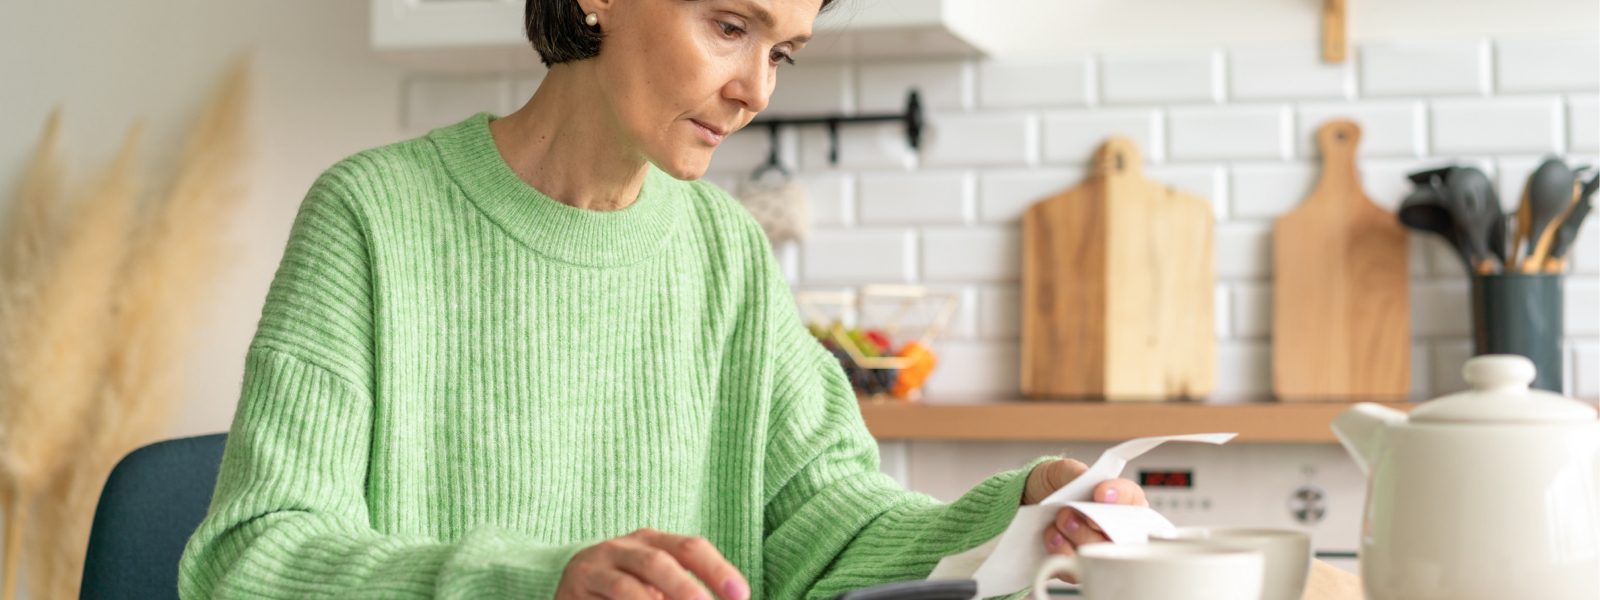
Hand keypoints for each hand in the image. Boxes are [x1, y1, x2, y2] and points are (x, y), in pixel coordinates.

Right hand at [557, 528, 749, 599]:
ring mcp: (594, 570)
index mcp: (651, 539)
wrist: (569, 580)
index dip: (717, 569)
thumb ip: (685, 586)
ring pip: (626, 588)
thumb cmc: (629, 581)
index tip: (741, 595)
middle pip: (656, 562)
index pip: (689, 547)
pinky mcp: (572, 593)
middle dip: (684, 586)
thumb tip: (729, 598)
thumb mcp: (657, 576)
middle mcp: (621, 549)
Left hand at [1023, 459, 1147, 581]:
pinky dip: (1061, 553)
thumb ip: (1077, 473)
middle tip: (1067, 512)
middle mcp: (1114, 527)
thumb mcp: (1062, 470)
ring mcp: (1098, 550)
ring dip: (1076, 537)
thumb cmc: (1054, 485)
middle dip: (1092, 523)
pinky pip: (1078, 571)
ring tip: (1058, 522)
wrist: (1027, 501)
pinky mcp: (1080, 568)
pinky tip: (1052, 537)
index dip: (1121, 497)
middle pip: (1120, 535)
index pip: (1134, 499)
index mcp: (1119, 499)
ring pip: (1099, 554)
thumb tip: (1087, 480)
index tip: (1100, 494)